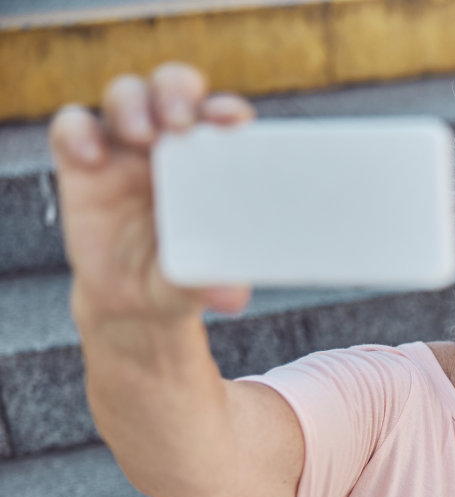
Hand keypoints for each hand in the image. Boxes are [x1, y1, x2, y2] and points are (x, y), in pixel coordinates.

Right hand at [48, 63, 254, 325]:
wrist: (134, 301)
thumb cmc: (181, 279)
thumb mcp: (197, 283)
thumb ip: (213, 281)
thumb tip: (232, 296)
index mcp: (212, 164)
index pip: (221, 118)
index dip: (226, 111)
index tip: (232, 122)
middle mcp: (171, 146)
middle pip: (172, 88)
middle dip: (177, 91)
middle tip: (180, 122)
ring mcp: (125, 149)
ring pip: (125, 96)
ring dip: (134, 105)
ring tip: (144, 136)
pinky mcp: (82, 162)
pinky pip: (72, 127)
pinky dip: (78, 133)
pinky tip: (92, 158)